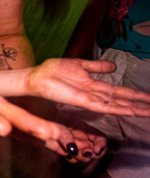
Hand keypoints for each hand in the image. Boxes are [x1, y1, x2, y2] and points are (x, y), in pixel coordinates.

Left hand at [24, 58, 149, 115]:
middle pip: (122, 101)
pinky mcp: (82, 101)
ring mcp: (90, 99)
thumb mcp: (80, 65)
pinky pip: (103, 106)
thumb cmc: (54, 72)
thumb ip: (97, 67)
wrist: (37, 77)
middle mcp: (95, 94)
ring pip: (116, 106)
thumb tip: (114, 67)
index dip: (136, 96)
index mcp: (95, 86)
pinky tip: (129, 110)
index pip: (120, 92)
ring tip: (149, 112)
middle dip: (140, 105)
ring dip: (133, 109)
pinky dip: (117, 108)